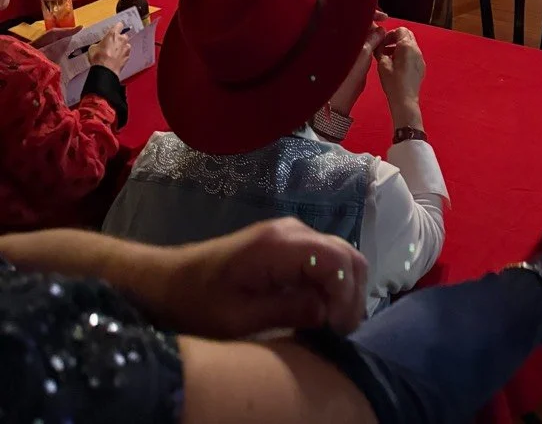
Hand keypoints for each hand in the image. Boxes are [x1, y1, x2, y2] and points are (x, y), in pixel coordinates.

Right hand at [88, 22, 130, 74]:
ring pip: (126, 44)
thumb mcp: (93, 48)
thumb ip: (98, 44)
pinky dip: (122, 55)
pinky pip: (126, 53)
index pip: (119, 25)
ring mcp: (126, 48)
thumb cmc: (99, 58)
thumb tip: (98, 46)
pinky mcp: (128, 57)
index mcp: (113, 35)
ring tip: (113, 53)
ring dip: (121, 47)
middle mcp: (122, 40)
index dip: (117, 27)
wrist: (106, 70)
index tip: (115, 28)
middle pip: (123, 35)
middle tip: (112, 43)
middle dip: (119, 38)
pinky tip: (116, 59)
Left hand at [151, 219, 367, 336]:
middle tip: (338, 332)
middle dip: (351, 295)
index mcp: (279, 245)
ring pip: (341, 256)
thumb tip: (328, 313)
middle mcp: (292, 231)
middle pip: (347, 255)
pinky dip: (333, 285)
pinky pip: (326, 260)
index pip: (336, 259)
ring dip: (345, 291)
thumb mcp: (238, 319)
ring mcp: (292, 235)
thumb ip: (287, 311)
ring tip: (330, 326)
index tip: (334, 331)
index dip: (345, 296)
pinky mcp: (289, 245)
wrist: (168, 281)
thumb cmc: (198, 302)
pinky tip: (319, 312)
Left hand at [325, 10, 388, 115]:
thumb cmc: (348, 73)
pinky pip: (365, 43)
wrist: (340, 95)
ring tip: (384, 39)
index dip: (372, 13)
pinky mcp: (353, 56)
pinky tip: (380, 46)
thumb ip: (373, 38)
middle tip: (385, 31)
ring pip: (364, 34)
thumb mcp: (364, 53)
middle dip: (375, 24)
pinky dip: (373, 42)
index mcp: (345, 33)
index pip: (358, 15)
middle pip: (362, 23)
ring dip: (375, 34)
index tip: (385, 17)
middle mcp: (345, 37)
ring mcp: (349, 47)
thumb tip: (381, 29)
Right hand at [376, 27, 425, 122]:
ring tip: (388, 57)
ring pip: (410, 45)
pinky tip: (396, 65)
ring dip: (399, 47)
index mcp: (407, 46)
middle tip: (384, 48)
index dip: (389, 34)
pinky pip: (413, 55)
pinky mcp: (421, 67)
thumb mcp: (382, 64)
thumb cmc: (393, 82)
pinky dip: (405, 55)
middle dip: (395, 39)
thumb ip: (380, 50)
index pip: (400, 30)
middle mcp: (416, 50)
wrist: (405, 100)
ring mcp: (420, 58)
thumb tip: (378, 44)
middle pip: (407, 35)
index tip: (382, 43)